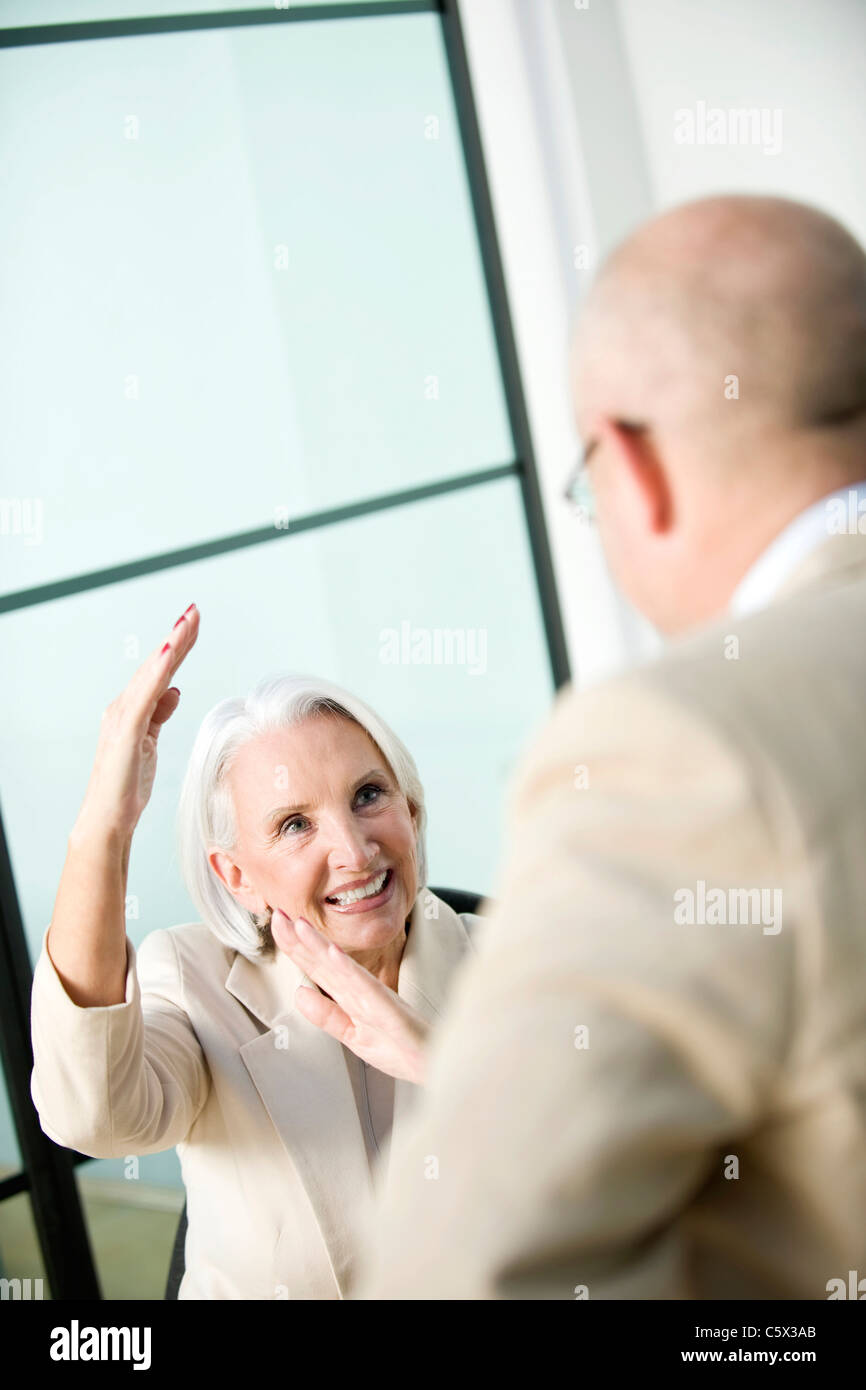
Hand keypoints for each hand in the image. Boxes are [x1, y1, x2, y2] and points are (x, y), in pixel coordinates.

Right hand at [73, 603, 200, 843]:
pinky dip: (157, 673)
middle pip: (155, 666)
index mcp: (132, 710)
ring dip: (170, 646)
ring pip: (150, 674)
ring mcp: (122, 717)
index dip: (177, 647)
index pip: (159, 672)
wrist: (108, 817)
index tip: (193, 624)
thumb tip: (173, 691)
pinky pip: (145, 696)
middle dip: (176, 637)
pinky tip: (169, 654)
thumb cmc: (126, 784)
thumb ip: (159, 715)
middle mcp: (123, 707)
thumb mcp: (150, 743)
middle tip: (195, 610)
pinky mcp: (125, 731)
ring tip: (187, 622)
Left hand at [271, 910, 430, 1083]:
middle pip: (324, 962)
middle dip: (300, 939)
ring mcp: (374, 999)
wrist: (433, 1067)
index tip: (277, 925)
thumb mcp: (353, 1035)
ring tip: (299, 925)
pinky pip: (365, 987)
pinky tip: (332, 953)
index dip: (296, 948)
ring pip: (341, 968)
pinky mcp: (388, 1010)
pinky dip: (348, 969)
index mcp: (350, 998)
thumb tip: (298, 992)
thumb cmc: (400, 1049)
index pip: (318, 969)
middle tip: (278, 914)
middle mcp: (360, 992)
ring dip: (319, 945)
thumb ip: (327, 1015)